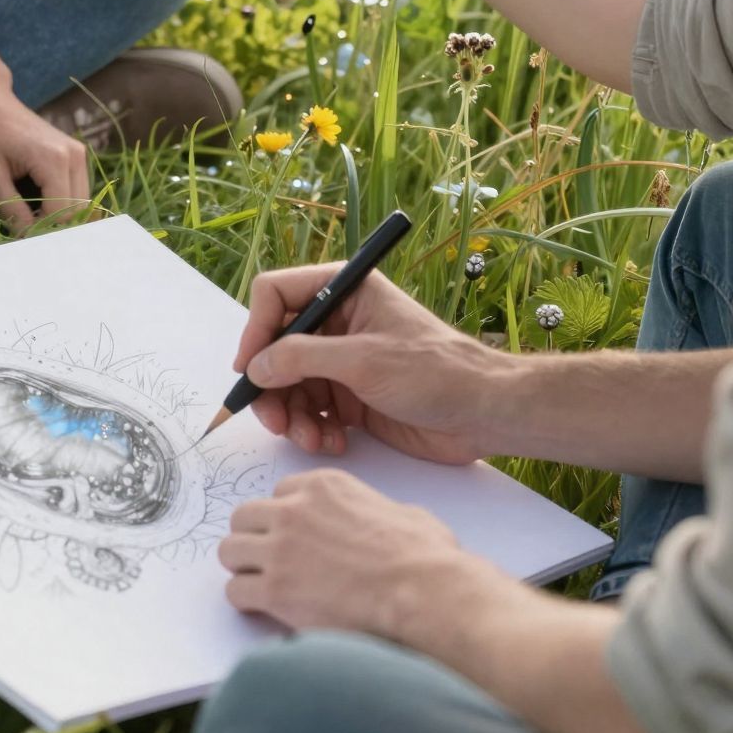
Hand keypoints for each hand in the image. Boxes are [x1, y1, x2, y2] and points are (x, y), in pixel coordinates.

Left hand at [0, 79, 89, 233]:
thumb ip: (12, 211)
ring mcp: (78, 154)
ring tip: (27, 224)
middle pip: (77, 212)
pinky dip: (59, 206)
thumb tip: (26, 242)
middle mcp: (76, 156)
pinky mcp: (73, 155)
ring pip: (80, 204)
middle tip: (23, 238)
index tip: (17, 243)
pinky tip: (34, 209)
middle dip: (53, 229)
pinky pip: (75, 191)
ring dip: (58, 218)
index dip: (42, 235)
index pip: (62, 215)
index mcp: (56, 160)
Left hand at [218, 470, 484, 642]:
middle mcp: (294, 510)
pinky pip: (235, 592)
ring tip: (263, 587)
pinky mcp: (275, 590)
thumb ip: (376, 510)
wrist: (421, 592)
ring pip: (230, 550)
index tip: (294, 539)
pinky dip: (246, 603)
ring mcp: (281, 549)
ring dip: (243, 568)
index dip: (285, 519)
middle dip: (254, 539)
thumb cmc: (424, 556)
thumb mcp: (403, 512)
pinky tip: (266, 611)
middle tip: (269, 563)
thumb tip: (385, 524)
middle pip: (244, 516)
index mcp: (324, 485)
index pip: (279, 494)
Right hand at [235, 264, 502, 464]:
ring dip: (293, 416)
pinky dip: (314, 429)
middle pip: (277, 347)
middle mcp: (338, 321)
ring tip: (311, 440)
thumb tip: (255, 367)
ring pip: (290, 384)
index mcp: (344, 289)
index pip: (277, 295)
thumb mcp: (363, 360)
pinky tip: (333, 443)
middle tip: (276, 423)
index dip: (256, 330)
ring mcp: (343, 360)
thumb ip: (302, 358)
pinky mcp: (351, 396)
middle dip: (272, 386)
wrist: (483, 414)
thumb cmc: (434, 372)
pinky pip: (312, 410)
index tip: (249, 370)